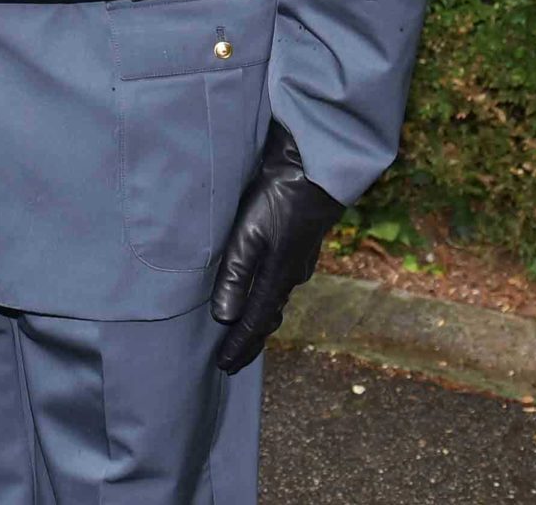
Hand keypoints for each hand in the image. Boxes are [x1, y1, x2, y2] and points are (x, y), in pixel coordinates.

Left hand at [211, 119, 344, 372]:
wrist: (312, 169)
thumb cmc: (279, 200)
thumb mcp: (249, 235)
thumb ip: (236, 274)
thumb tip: (225, 317)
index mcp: (278, 278)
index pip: (255, 323)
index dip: (239, 346)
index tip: (223, 367)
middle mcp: (290, 275)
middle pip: (268, 316)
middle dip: (250, 340)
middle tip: (232, 361)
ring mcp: (296, 260)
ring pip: (274, 299)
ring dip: (258, 319)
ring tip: (242, 332)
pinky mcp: (296, 244)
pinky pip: (278, 281)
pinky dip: (264, 295)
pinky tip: (258, 289)